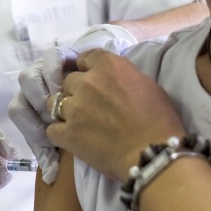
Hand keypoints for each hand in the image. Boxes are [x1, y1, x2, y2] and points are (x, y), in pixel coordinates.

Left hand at [46, 49, 184, 181]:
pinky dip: (59, 134)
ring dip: (64, 111)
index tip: (90, 79)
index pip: (85, 58)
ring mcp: (75, 107)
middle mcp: (87, 82)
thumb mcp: (146, 85)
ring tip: (77, 123)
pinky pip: (51, 129)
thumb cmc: (159, 120)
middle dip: (76, 92)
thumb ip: (123, 77)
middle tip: (88, 106)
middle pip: (68, 81)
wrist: (152, 153)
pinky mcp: (67, 132)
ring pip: (55, 103)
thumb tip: (113, 82)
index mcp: (109, 66)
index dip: (85, 69)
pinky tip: (70, 139)